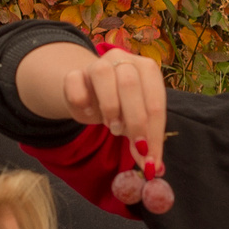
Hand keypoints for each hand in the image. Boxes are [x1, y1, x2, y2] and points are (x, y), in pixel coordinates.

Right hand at [58, 49, 169, 179]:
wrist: (88, 94)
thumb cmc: (120, 108)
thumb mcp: (134, 124)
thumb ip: (144, 142)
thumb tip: (153, 168)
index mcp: (147, 70)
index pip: (155, 101)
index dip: (154, 133)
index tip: (150, 159)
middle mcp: (124, 60)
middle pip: (130, 84)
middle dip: (135, 120)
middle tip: (134, 145)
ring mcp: (97, 64)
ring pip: (103, 74)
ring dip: (110, 106)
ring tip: (112, 126)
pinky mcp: (74, 73)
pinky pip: (75, 82)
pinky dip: (82, 100)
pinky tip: (88, 112)